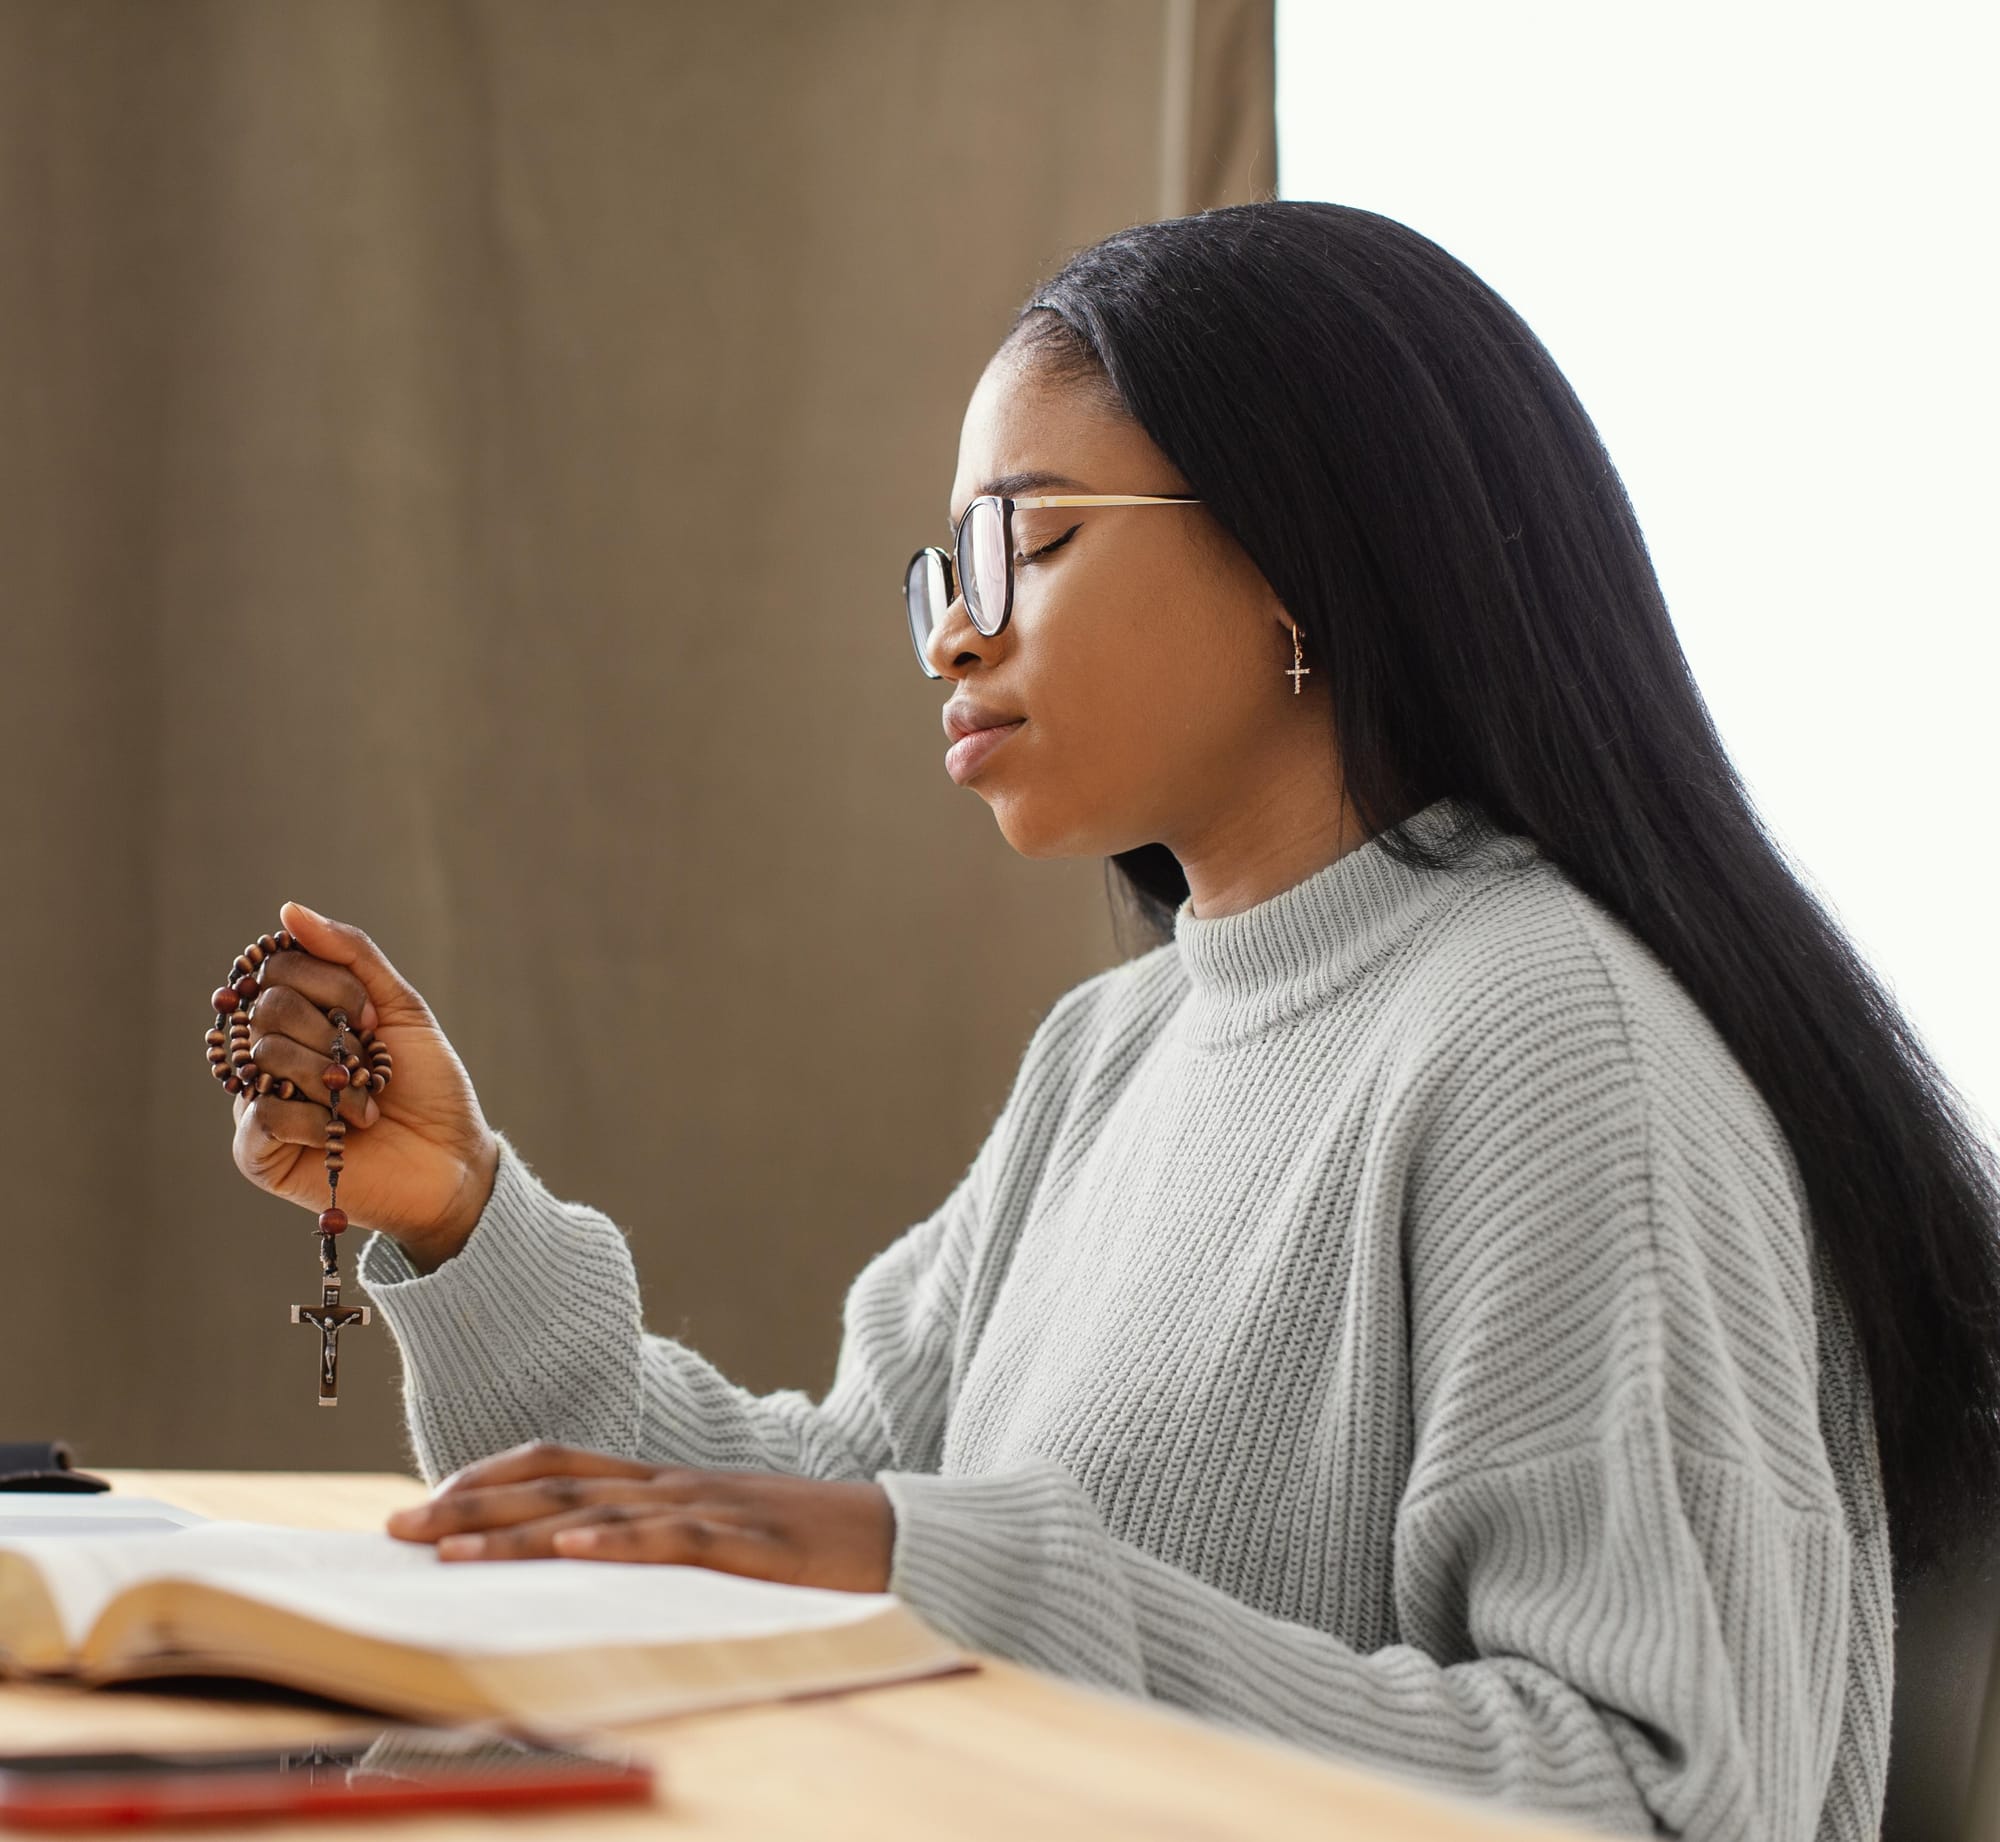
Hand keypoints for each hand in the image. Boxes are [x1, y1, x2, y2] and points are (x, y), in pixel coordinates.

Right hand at [228, 901, 499, 1272]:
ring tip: (364, 1104)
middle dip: (333, 1032)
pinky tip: (341, 1131)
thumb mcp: (399, 1009)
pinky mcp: (258, 1153)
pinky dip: (312, 1117)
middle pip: (267, 1007)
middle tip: (367, 1063)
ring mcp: (257, 1102)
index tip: (370, 1017)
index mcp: (296, 1016)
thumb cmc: (428, 1086)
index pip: (278, 967)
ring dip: (332, 1077)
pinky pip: (261, 1116)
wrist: (453, 1160)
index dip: (331, 984)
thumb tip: (289, 910)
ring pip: (265, 1056)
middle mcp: (267, 1054)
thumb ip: (350, 956)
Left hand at [383, 1442, 896, 1592]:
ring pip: (597, 1512)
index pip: (558, 1461)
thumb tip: (577, 1568)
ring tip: (451, 1550)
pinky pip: (673, 1538)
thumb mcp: (716, 1542)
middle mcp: (672, 1484)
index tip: (424, 1504)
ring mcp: (709, 1508)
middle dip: (471, 1506)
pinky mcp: (747, 1542)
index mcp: (662, 1483)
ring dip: (517, 1531)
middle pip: (556, 1484)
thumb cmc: (804, 1550)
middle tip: (395, 1529)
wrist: (898, 1534)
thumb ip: (654, 1543)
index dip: (488, 1477)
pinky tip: (575, 1550)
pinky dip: (620, 1542)